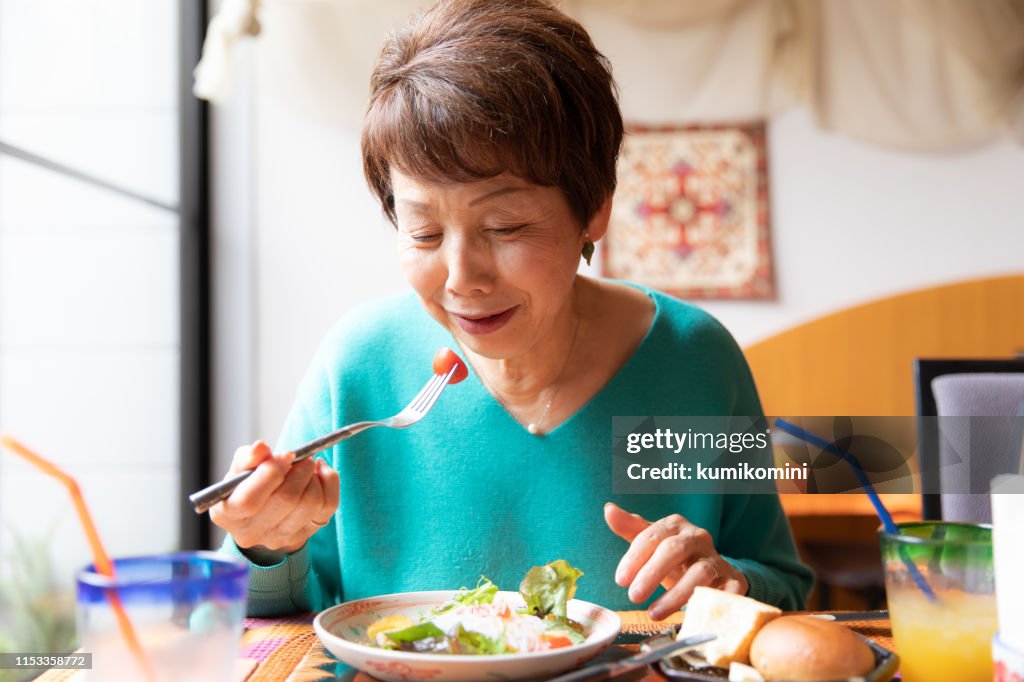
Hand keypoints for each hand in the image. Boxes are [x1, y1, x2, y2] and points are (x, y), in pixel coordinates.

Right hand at [210, 441, 339, 555]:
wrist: (261, 515)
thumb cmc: (247, 488)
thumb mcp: (239, 472)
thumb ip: (247, 458)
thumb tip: (260, 448)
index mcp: (229, 514)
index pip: (250, 500)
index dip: (271, 473)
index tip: (285, 455)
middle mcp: (253, 532)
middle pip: (286, 499)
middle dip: (298, 471)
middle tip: (299, 457)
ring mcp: (282, 537)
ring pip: (311, 502)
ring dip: (313, 476)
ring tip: (306, 465)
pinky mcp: (306, 534)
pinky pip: (329, 505)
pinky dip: (329, 482)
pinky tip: (319, 473)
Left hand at [604, 502, 747, 619]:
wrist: (714, 570)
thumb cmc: (676, 557)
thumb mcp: (653, 543)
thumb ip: (631, 529)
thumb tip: (609, 509)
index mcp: (675, 525)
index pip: (651, 536)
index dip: (634, 558)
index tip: (620, 580)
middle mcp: (697, 538)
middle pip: (674, 549)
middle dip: (652, 573)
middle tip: (633, 596)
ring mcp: (717, 559)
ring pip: (700, 573)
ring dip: (676, 595)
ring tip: (654, 613)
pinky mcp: (733, 580)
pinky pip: (728, 591)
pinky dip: (714, 603)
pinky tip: (695, 616)